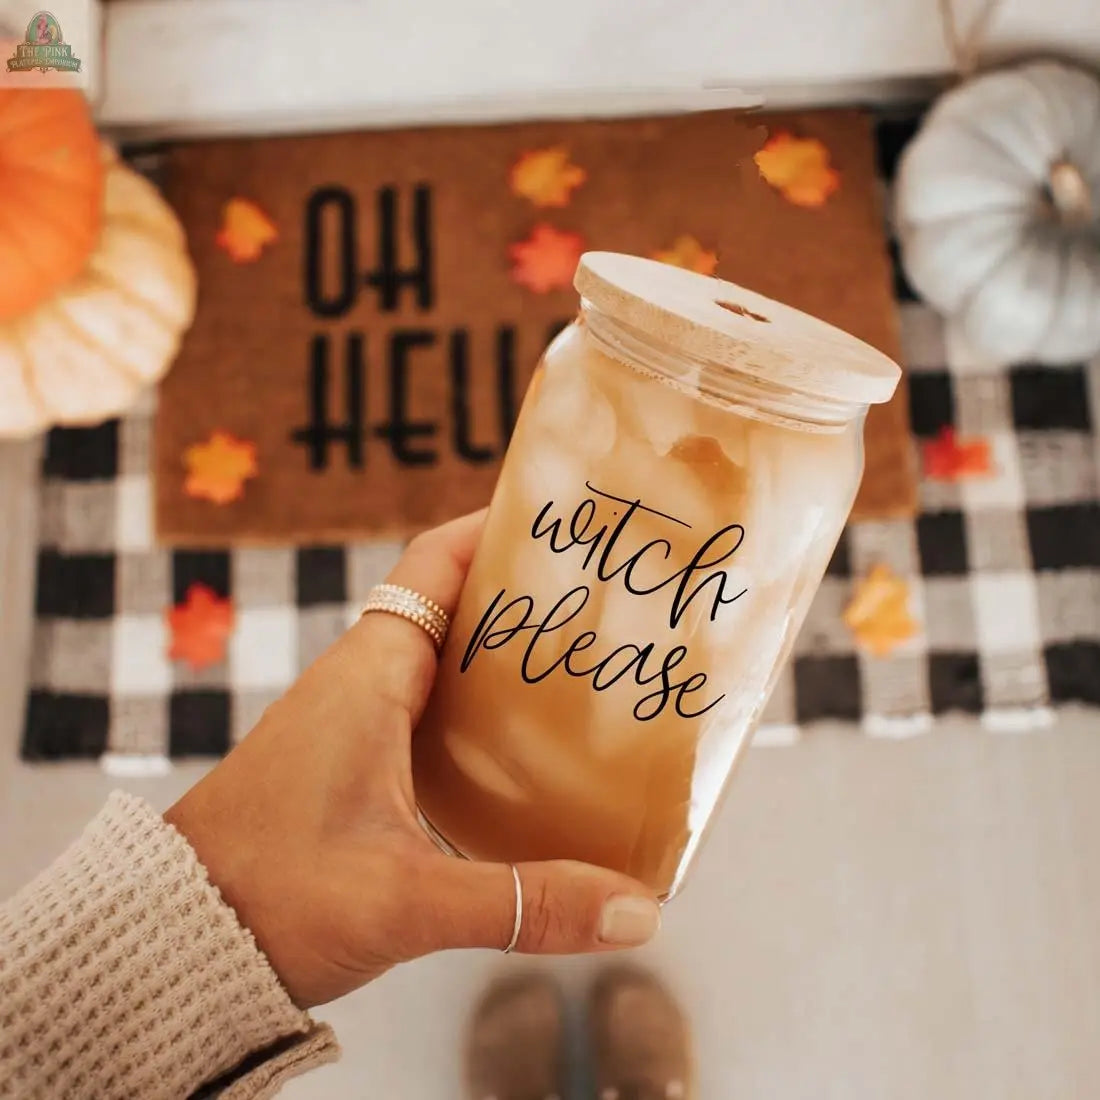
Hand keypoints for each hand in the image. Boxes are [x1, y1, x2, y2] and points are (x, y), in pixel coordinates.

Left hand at [164, 510, 660, 1007]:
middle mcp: (356, 681)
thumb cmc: (267, 898)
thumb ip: (525, 904)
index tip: (560, 519)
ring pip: (436, 657)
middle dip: (520, 594)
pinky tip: (518, 751)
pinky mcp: (344, 760)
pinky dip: (472, 708)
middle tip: (600, 601)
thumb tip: (638, 911)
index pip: (432, 562)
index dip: (493, 529)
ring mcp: (347, 719)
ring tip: (578, 669)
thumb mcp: (408, 899)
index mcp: (368, 675)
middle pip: (447, 603)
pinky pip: (421, 706)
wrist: (172, 942)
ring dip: (498, 655)